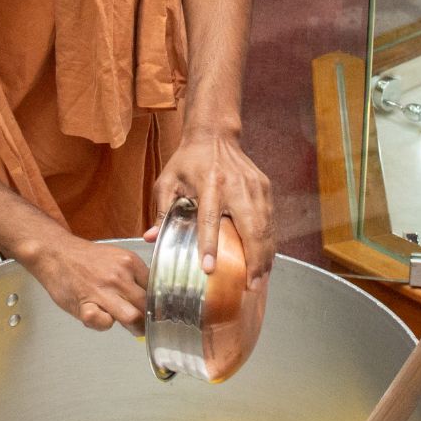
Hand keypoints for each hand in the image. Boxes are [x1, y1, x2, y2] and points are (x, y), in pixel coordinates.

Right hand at [26, 235, 147, 333]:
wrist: (56, 253)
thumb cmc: (85, 259)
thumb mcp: (116, 258)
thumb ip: (134, 276)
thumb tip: (151, 298)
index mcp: (130, 262)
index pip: (155, 288)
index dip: (157, 304)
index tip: (156, 311)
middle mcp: (119, 275)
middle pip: (146, 306)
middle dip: (149, 320)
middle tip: (145, 325)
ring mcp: (102, 290)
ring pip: (132, 317)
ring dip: (134, 328)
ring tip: (132, 329)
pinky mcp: (85, 304)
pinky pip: (103, 323)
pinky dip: (104, 325)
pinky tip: (101, 318)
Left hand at [151, 128, 275, 288]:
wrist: (215, 134)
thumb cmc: (188, 161)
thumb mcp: (168, 181)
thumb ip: (162, 210)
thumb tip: (150, 238)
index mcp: (209, 182)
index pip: (210, 218)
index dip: (209, 244)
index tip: (209, 268)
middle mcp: (236, 185)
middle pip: (251, 227)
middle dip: (253, 259)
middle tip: (250, 285)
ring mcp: (255, 187)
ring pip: (265, 227)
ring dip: (264, 256)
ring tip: (259, 281)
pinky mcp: (265, 188)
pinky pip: (270, 221)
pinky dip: (269, 243)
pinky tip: (265, 262)